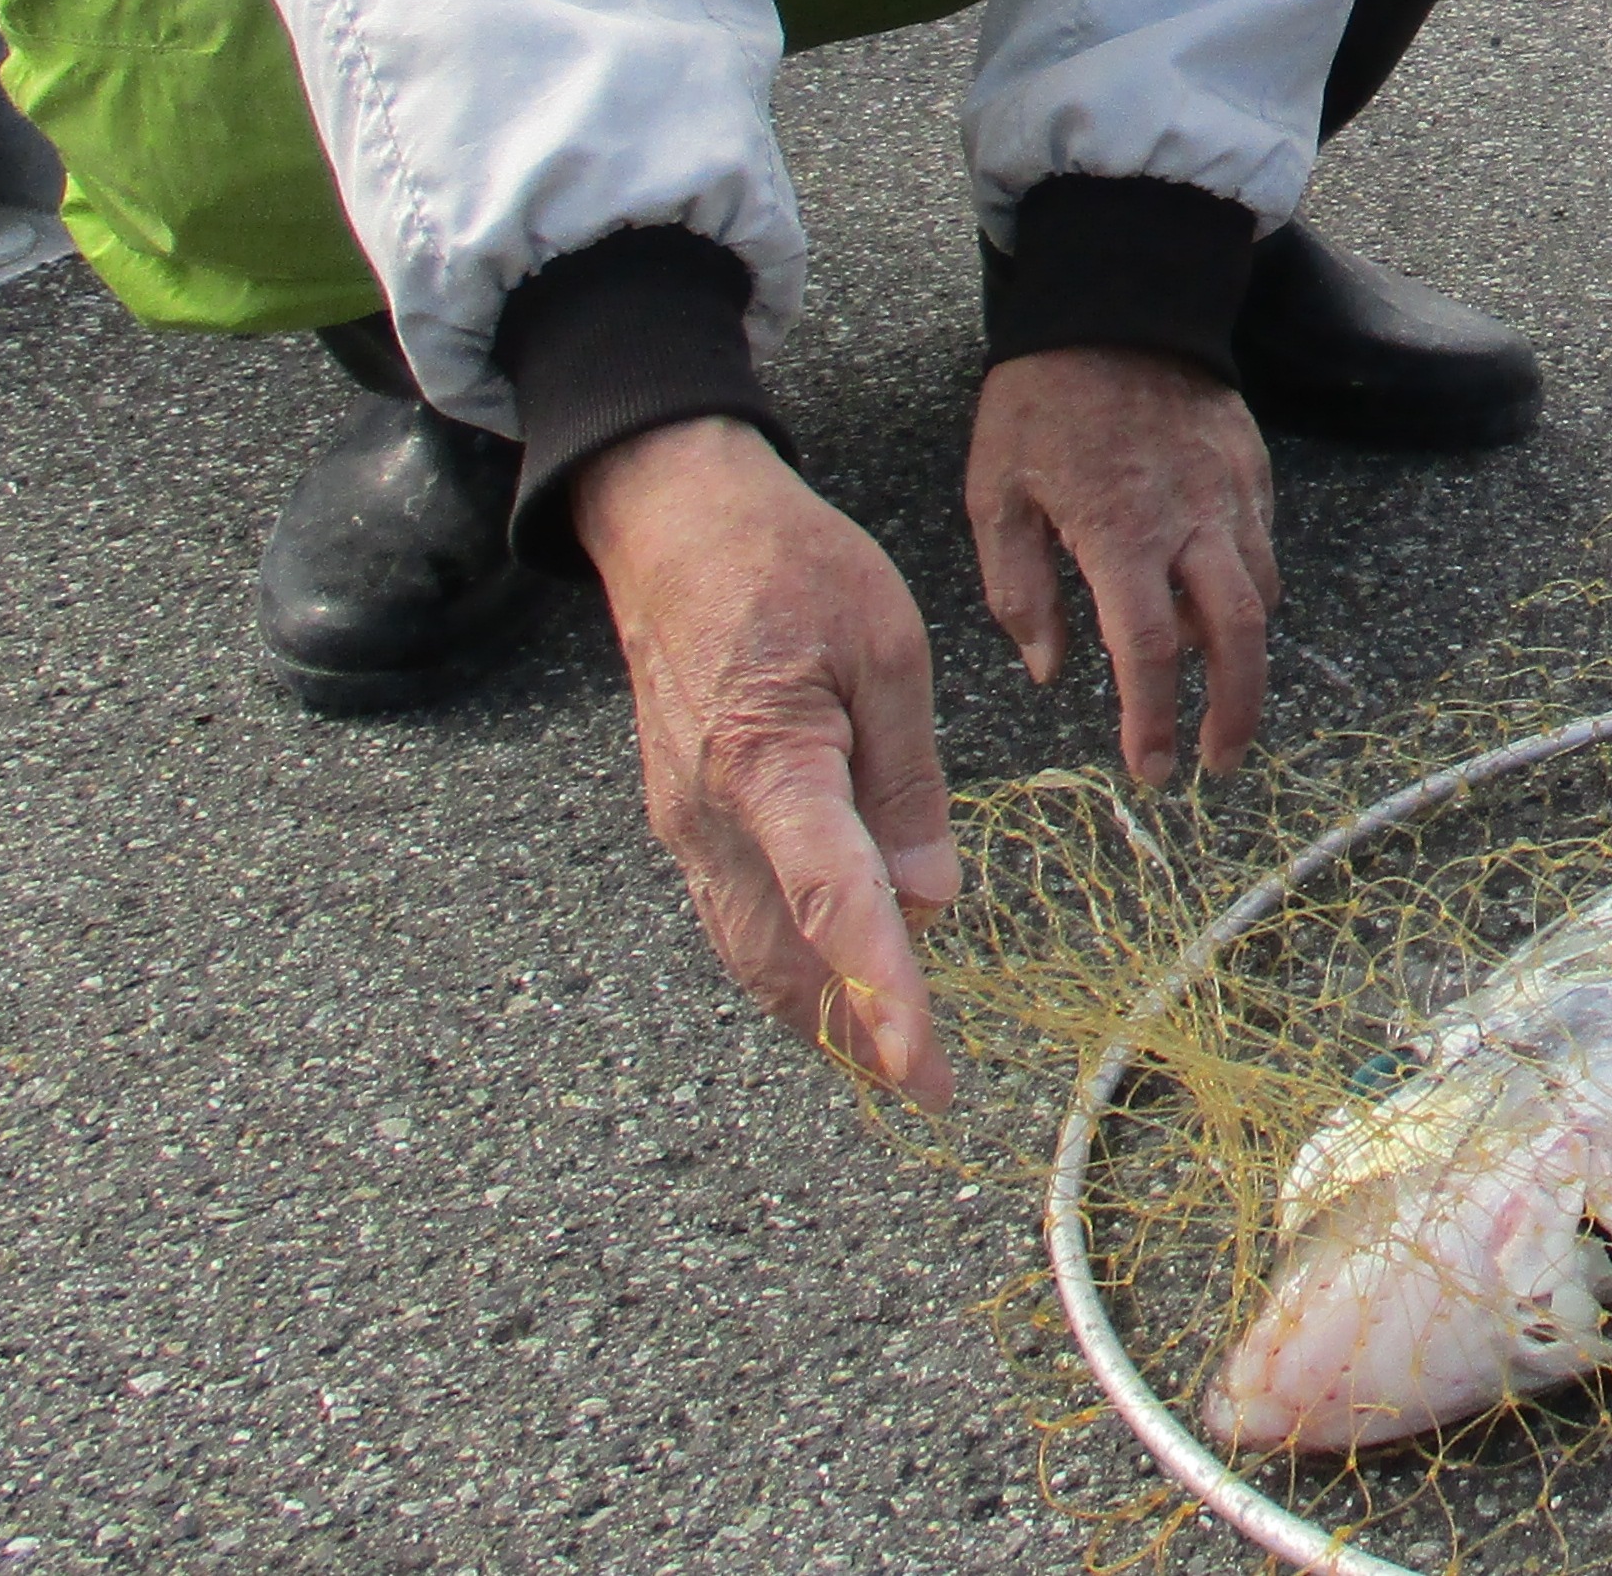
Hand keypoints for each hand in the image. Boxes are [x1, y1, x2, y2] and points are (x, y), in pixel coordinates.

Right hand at [572, 415, 961, 1106]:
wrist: (676, 527)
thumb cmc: (792, 567)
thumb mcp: (888, 646)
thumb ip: (909, 778)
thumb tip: (935, 897)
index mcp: (768, 762)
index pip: (831, 899)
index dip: (879, 987)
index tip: (920, 1064)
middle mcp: (709, 815)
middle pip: (780, 957)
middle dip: (852, 1032)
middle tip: (925, 1085)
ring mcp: (684, 825)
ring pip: (749, 952)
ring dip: (816, 1012)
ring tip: (891, 1055)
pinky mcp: (683, 820)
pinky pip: (733, 917)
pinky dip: (785, 963)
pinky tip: (837, 980)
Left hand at [962, 345, 1277, 782]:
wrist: (1116, 302)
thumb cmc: (1040, 401)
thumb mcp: (997, 493)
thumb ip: (1020, 590)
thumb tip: (1050, 669)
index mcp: (1119, 534)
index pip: (1150, 650)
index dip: (1154, 720)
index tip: (1150, 770)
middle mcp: (1190, 521)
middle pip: (1238, 637)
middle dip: (1237, 712)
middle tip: (1219, 761)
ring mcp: (1231, 494)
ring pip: (1261, 595)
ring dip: (1244, 655)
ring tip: (1218, 691)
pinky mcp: (1253, 470)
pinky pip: (1263, 548)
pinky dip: (1248, 590)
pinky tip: (1217, 603)